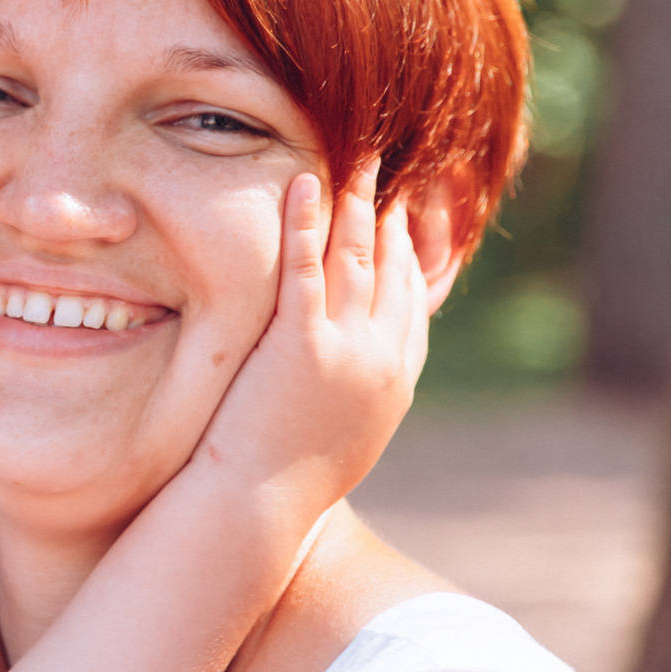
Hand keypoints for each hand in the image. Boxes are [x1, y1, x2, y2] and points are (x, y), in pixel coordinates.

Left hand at [191, 159, 428, 526]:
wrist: (258, 511)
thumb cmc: (284, 484)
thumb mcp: (335, 440)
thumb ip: (348, 402)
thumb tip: (340, 390)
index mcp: (395, 383)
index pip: (412, 301)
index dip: (408, 253)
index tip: (404, 216)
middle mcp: (383, 362)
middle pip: (393, 268)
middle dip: (391, 214)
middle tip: (388, 169)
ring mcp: (346, 352)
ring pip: (357, 259)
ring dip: (357, 204)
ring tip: (356, 161)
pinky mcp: (300, 345)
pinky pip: (306, 268)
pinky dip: (306, 220)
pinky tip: (305, 182)